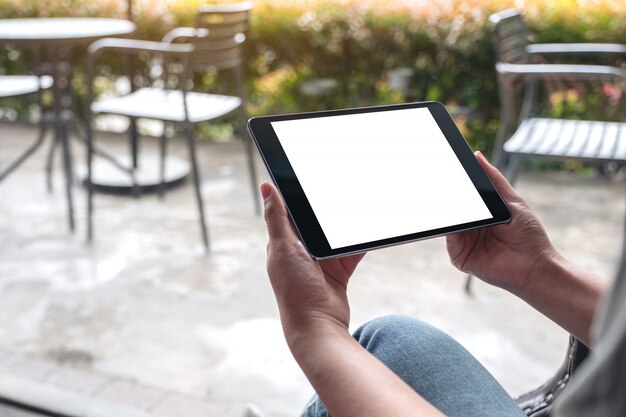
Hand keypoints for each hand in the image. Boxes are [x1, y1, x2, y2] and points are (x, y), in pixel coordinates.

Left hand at [261, 182, 364, 341]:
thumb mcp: (284, 248)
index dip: (297, 194)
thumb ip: (276, 217)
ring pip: (335, 235)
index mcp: (282, 243)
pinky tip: (368, 233)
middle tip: (342, 189)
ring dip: (345, 227)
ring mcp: (319, 262)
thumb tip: (265, 186)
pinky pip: (351, 252)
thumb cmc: (295, 290)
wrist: (319, 327)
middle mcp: (300, 251)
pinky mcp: (337, 271)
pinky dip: (359, 244)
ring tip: (357, 209)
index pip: (288, 211)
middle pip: (315, 222)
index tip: (310, 176)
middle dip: (327, 209)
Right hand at [446, 152, 558, 295]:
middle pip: (453, 210)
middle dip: (447, 198)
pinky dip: (449, 231)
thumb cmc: (529, 236)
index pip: (463, 198)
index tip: (448, 168)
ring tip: (449, 201)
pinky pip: (449, 241)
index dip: (456, 185)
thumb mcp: (513, 201)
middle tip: (441, 181)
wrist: (535, 267)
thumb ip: (494, 179)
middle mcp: (470, 228)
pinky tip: (454, 222)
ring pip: (448, 223)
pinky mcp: (460, 258)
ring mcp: (464, 243)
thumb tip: (476, 155)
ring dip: (447, 213)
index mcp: (481, 215)